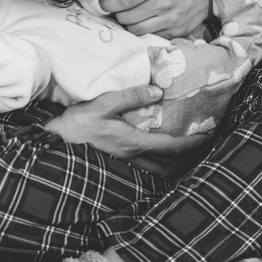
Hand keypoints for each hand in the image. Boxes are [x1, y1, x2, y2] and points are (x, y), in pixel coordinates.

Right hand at [43, 85, 207, 161]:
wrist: (53, 142)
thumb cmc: (76, 123)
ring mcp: (124, 163)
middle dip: (188, 156)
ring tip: (185, 152)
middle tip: (202, 145)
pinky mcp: (116, 163)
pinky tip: (158, 156)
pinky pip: (145, 168)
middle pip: (170, 164)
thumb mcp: (103, 103)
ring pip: (158, 169)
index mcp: (134, 142)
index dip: (193, 142)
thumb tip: (159, 91)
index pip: (172, 145)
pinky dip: (159, 163)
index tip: (209, 134)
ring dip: (174, 163)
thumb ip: (131, 96)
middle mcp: (133, 157)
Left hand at [100, 0, 220, 38]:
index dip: (107, 2)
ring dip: (128, 22)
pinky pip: (149, 35)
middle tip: (118, 5)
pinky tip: (146, 19)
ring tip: (132, 12)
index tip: (102, 0)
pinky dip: (143, 29)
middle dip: (117, 12)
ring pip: (135, 29)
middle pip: (126, 17)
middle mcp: (165, 2)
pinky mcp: (175, 32)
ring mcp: (171, 19)